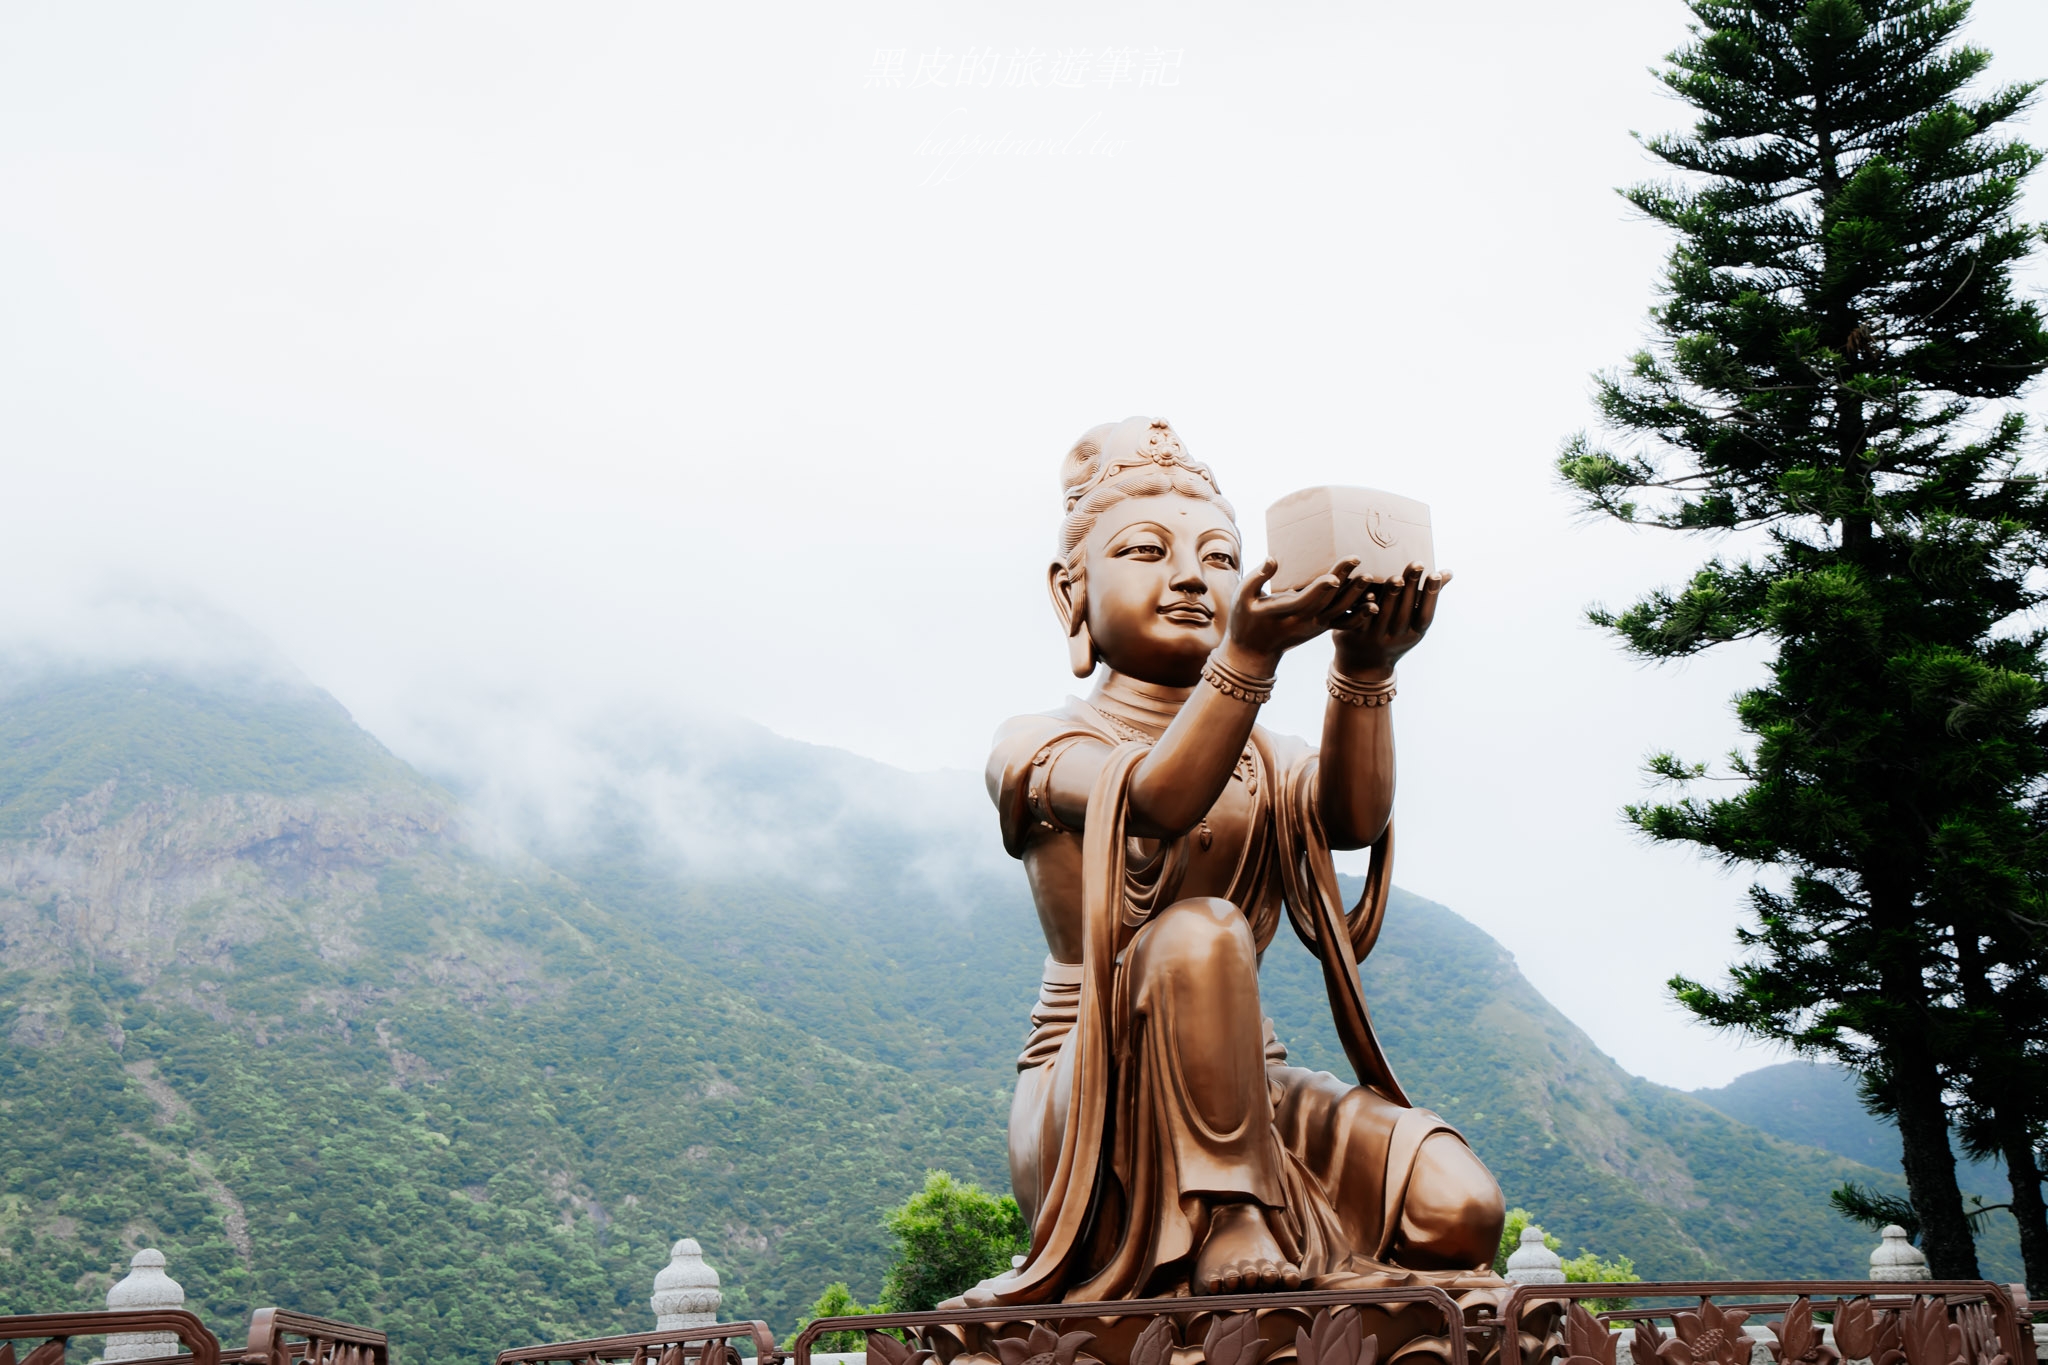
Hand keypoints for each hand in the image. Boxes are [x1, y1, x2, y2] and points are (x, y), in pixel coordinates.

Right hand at [1221, 558, 1373, 671]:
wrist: (1253, 653)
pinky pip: (1344, 623)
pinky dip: (1360, 615)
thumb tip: (1272, 559)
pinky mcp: (1321, 628)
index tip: (1335, 576)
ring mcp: (1315, 626)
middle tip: (1357, 559)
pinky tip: (1374, 603)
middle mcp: (1304, 621)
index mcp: (1285, 612)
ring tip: (1370, 578)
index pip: (1307, 599)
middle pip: (1329, 600)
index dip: (1321, 588)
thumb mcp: (1242, 597)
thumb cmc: (1245, 620)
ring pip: (1341, 611)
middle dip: (1344, 581)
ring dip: (1357, 595)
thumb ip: (1257, 577)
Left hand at [1332, 563, 1450, 676]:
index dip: (1431, 595)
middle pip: (1405, 611)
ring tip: (1397, 576)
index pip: (1425, 615)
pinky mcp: (1355, 634)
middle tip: (1417, 565)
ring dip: (1391, 595)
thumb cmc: (1395, 634)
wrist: (1364, 662)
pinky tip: (1369, 590)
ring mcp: (1375, 637)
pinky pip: (1362, 619)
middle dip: (1412, 587)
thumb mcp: (1413, 622)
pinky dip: (1366, 605)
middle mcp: (1396, 637)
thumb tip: (1448, 572)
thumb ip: (1427, 596)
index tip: (1434, 574)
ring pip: (1385, 614)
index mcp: (1413, 634)